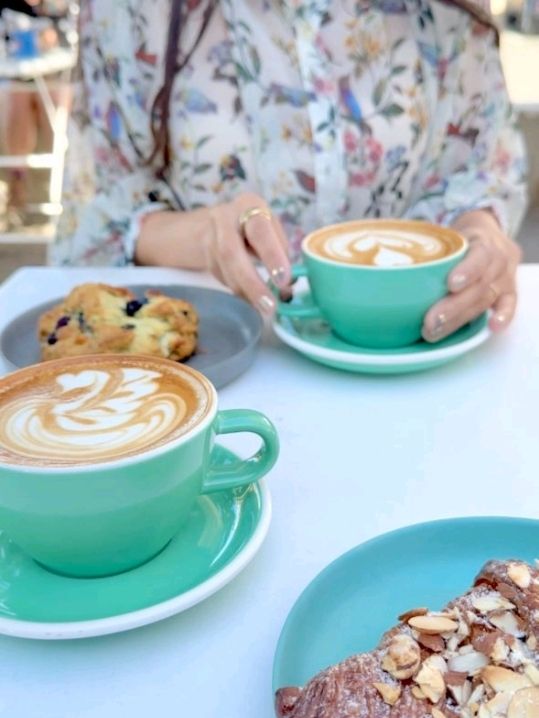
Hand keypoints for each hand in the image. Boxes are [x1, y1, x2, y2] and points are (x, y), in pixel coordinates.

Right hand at [206, 192, 290, 313]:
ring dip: (246, 292)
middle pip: (231, 253)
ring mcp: (210, 238)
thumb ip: (281, 254)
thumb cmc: (255, 226)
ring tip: (265, 308)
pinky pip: (222, 278)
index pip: (259, 231)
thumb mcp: (271, 229)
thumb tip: (287, 291)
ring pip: (224, 270)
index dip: (271, 256)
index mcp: (249, 205)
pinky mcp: (206, 257)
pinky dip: (240, 292)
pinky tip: (252, 299)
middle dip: (252, 284)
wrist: (217, 221)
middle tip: (270, 306)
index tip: (284, 281)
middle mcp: (224, 218)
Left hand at [422, 210, 521, 341]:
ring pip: (486, 299)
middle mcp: (498, 259)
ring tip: (434, 332)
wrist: (486, 234)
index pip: (480, 255)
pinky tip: (492, 328)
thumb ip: (425, 247)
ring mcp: (505, 277)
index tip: (450, 285)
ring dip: (460, 319)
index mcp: (483, 240)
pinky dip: (503, 317)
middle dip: (453, 307)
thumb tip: (382, 264)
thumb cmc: (459, 238)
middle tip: (430, 323)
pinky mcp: (509, 292)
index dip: (468, 270)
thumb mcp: (445, 234)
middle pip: (479, 286)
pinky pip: (509, 305)